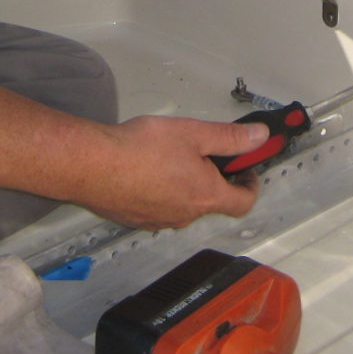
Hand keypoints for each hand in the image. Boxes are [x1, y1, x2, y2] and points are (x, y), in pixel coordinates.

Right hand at [71, 116, 267, 230]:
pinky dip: (161, 190)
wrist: (92, 166)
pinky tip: (146, 168)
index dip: (250, 184)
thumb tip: (259, 138)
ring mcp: (159, 220)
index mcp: (205, 196)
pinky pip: (158, 206)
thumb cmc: (140, 150)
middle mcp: (184, 215)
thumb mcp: (194, 133)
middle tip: (204, 152)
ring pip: (183, 204)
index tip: (246, 168)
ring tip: (170, 155)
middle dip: (214, 177)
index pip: (243, 202)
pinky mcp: (136, 219)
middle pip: (211, 201)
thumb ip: (230, 138)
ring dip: (186, 184)